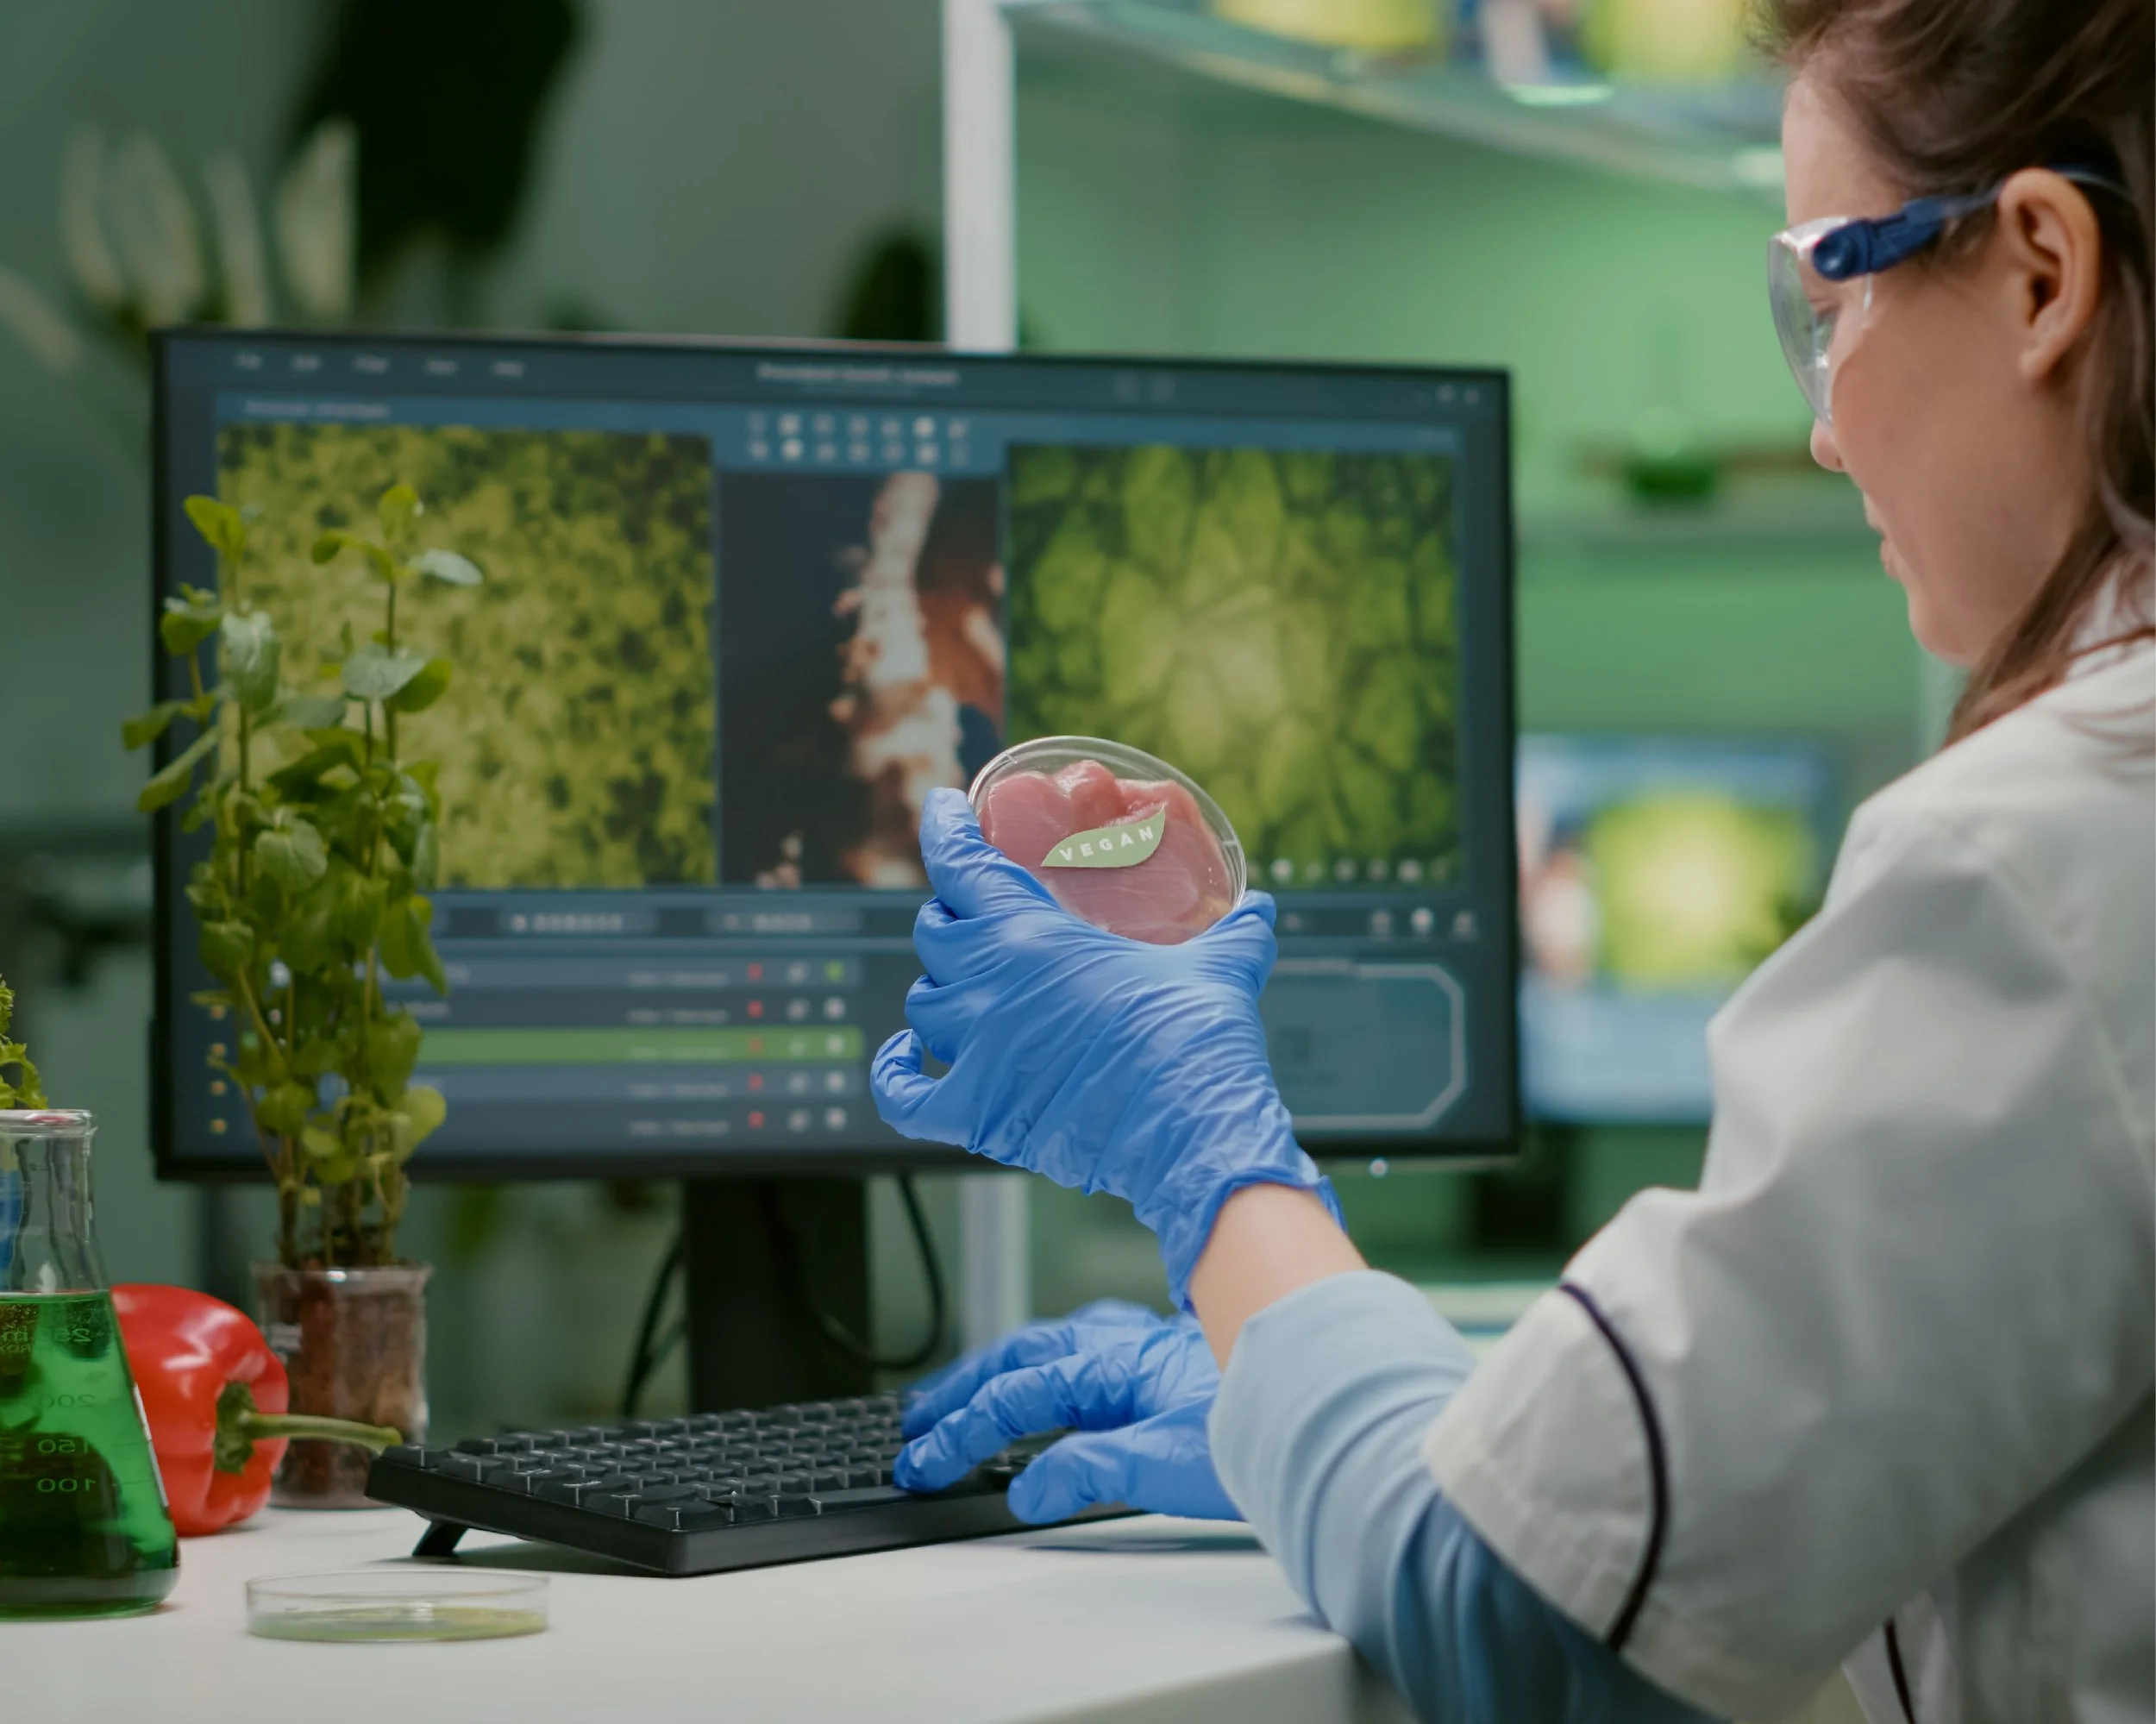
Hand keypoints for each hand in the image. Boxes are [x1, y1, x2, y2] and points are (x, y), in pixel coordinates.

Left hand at [872, 788, 1336, 1306]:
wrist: (1193, 1128)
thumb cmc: (1199, 1040)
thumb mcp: (1220, 969)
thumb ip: (1237, 933)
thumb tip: (1260, 910)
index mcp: (1031, 935)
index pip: (960, 864)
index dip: (945, 830)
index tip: (943, 808)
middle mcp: (989, 986)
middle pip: (935, 935)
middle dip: (951, 920)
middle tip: (975, 916)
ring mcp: (977, 1051)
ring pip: (924, 1006)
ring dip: (940, 992)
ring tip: (965, 988)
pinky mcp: (977, 1113)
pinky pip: (904, 1094)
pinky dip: (894, 1075)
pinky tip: (902, 1058)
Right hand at [897, 1301, 1236, 1522]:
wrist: (1325, 1395)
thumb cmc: (1262, 1423)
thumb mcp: (1166, 1466)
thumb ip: (1090, 1471)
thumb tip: (1027, 1486)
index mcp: (1114, 1365)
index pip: (1018, 1395)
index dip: (965, 1428)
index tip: (927, 1458)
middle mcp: (1123, 1344)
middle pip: (1020, 1355)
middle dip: (962, 1387)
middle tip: (918, 1420)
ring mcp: (1143, 1346)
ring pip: (1050, 1344)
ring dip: (998, 1367)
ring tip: (961, 1392)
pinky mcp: (1162, 1357)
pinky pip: (1083, 1346)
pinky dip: (1045, 1358)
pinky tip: (1049, 1369)